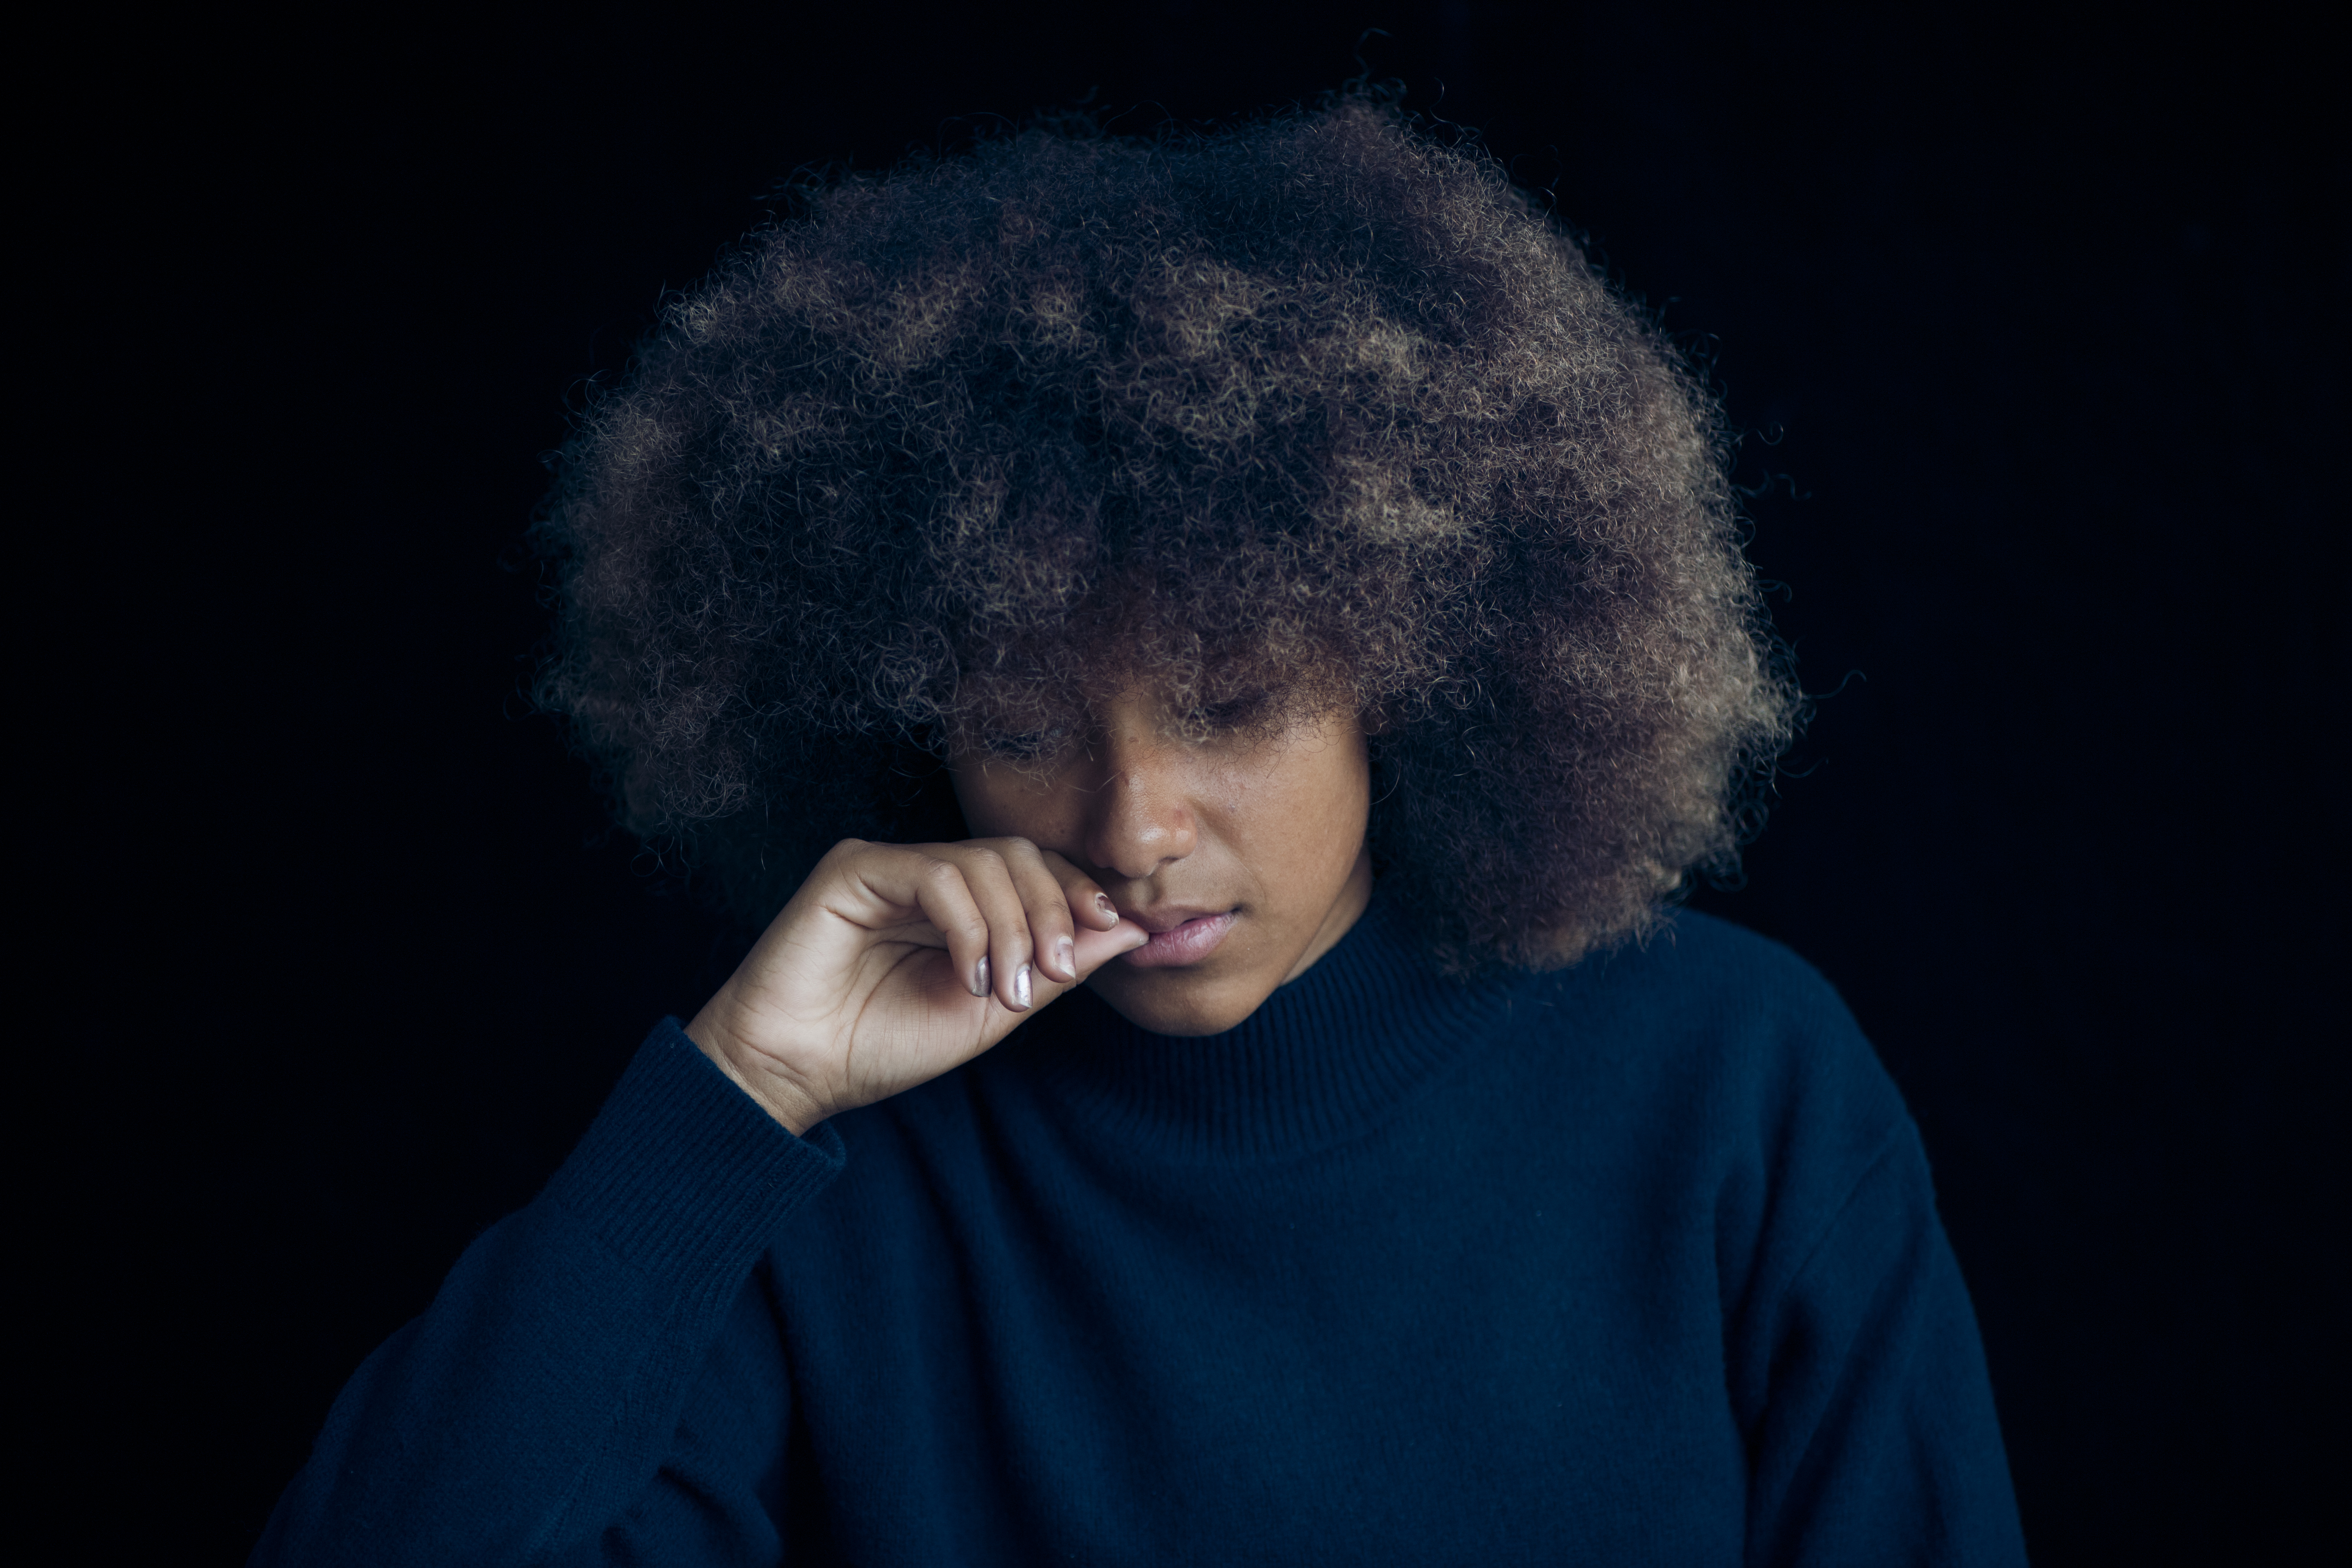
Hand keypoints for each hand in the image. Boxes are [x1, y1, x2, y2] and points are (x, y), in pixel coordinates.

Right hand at [683, 838, 1147, 1133]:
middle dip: (1054, 909)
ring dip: (1014, 927)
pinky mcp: (853, 869)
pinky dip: (968, 926)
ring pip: (984, 862)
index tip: (1113, 930)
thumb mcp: (992, 1012)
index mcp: (960, 903)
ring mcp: (889, 866)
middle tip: (1057, 972)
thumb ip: (1056, 969)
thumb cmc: (881, 1045)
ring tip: (1008, 990)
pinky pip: (934, 874)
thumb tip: (1132, 930)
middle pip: (1018, 855)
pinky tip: (970, 976)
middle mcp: (926, 875)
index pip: (1035, 868)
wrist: (797, 1072)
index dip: (1078, 892)